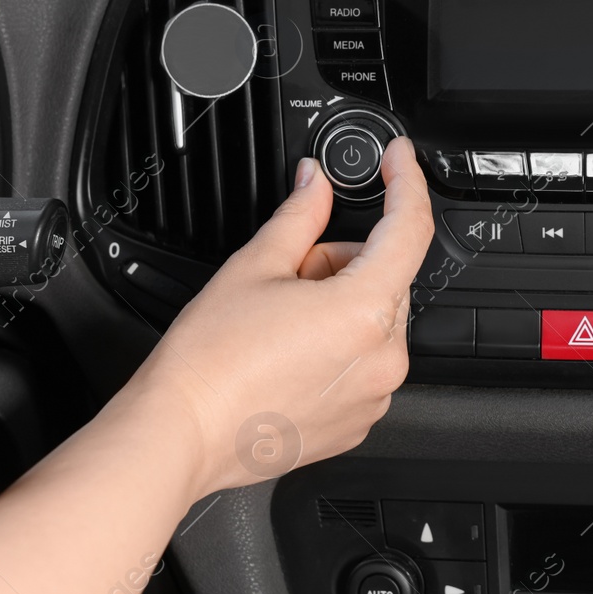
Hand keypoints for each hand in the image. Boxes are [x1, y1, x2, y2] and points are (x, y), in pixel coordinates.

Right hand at [129, 138, 435, 496]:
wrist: (183, 433)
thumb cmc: (209, 362)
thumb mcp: (255, 266)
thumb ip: (300, 215)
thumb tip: (315, 183)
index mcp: (364, 311)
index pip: (409, 229)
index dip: (406, 182)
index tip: (399, 160)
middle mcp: (382, 358)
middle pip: (383, 278)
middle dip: (339, 266)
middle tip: (285, 282)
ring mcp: (374, 395)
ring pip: (373, 321)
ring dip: (338, 309)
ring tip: (279, 327)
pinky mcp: (359, 420)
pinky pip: (363, 364)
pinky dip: (336, 350)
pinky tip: (288, 357)